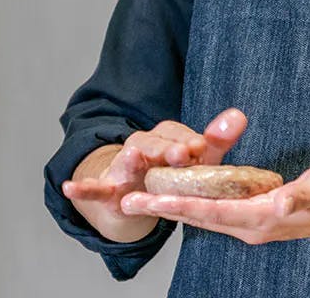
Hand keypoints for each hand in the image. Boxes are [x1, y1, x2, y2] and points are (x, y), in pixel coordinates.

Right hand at [61, 107, 247, 226]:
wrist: (133, 194)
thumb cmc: (169, 173)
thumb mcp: (195, 161)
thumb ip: (217, 140)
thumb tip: (239, 114)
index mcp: (167, 138)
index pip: (179, 134)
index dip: (190, 140)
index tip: (202, 145)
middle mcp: (144, 146)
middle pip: (155, 142)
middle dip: (168, 147)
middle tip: (184, 154)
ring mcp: (123, 166)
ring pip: (128, 158)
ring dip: (131, 158)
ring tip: (134, 157)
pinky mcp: (107, 189)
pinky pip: (93, 188)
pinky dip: (82, 188)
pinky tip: (70, 187)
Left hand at [120, 160, 309, 245]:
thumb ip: (302, 193)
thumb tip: (280, 198)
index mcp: (263, 216)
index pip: (211, 211)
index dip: (179, 203)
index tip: (150, 198)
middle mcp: (250, 225)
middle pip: (198, 217)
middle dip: (162, 209)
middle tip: (126, 202)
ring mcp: (250, 224)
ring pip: (201, 217)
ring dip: (170, 209)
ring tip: (138, 201)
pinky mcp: (251, 216)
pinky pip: (212, 213)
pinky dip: (188, 206)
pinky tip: (173, 199)